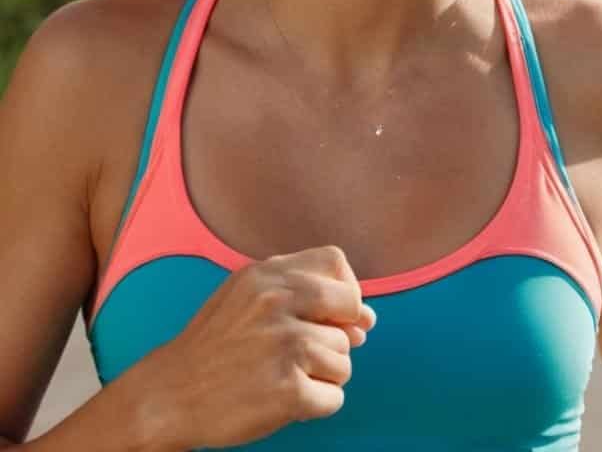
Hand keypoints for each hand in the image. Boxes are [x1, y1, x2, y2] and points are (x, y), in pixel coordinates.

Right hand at [134, 245, 375, 449]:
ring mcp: (284, 346)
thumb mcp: (248, 297)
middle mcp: (278, 303)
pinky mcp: (287, 390)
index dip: (343, 289)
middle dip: (337, 336)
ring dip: (323, 375)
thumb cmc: (215, 346)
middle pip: (350, 310)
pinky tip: (285, 401)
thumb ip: (304, 294)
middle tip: (306, 353)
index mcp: (267, 274)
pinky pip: (334, 397)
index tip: (330, 314)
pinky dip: (317, 404)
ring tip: (283, 377)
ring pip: (344, 359)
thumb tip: (368, 319)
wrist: (167, 397)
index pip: (336, 262)